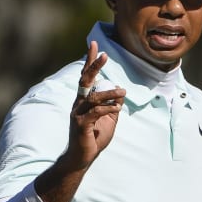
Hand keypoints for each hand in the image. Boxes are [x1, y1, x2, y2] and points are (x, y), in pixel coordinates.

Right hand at [61, 40, 125, 170]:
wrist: (82, 158)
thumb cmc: (93, 138)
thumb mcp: (108, 119)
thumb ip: (112, 106)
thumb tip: (119, 91)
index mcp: (84, 100)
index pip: (86, 76)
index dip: (90, 60)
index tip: (95, 44)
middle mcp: (78, 104)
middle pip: (85, 80)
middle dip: (94, 66)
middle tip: (105, 54)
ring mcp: (78, 114)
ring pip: (93, 97)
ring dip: (110, 93)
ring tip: (123, 92)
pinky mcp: (81, 125)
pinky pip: (96, 112)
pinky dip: (108, 108)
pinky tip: (118, 107)